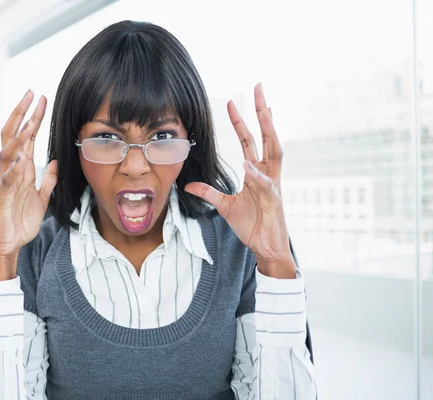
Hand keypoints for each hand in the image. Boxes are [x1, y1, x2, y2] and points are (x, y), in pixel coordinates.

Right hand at [0, 90, 57, 278]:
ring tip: (28, 122)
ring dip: (18, 137)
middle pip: (13, 136)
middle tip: (32, 94)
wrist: (9, 243)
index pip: (27, 137)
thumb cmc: (21, 220)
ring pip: (7, 153)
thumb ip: (48, 180)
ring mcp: (5, 183)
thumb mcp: (42, 198)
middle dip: (22, 114)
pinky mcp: (2, 198)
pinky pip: (6, 181)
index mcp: (22, 169)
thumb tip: (56, 162)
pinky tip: (20, 160)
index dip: (34, 118)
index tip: (42, 98)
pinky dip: (12, 170)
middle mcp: (12, 171)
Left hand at [185, 83, 294, 278]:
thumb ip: (209, 193)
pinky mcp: (274, 202)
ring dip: (269, 131)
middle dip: (263, 113)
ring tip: (264, 109)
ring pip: (274, 152)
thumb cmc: (252, 225)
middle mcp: (268, 174)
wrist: (265, 248)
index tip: (231, 102)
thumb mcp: (225, 206)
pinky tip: (249, 165)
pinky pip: (266, 185)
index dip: (241, 122)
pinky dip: (257, 175)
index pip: (249, 141)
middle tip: (259, 88)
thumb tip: (190, 186)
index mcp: (257, 173)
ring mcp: (273, 186)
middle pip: (267, 137)